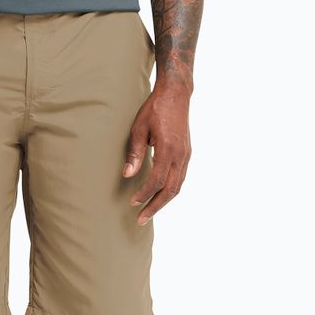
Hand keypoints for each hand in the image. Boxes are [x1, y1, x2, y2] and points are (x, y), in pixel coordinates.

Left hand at [123, 84, 191, 224]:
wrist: (177, 94)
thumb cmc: (155, 109)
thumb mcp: (139, 128)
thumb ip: (134, 153)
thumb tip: (127, 175)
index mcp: (168, 149)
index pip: (157, 180)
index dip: (144, 194)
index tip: (133, 203)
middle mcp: (181, 155)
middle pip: (170, 190)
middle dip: (155, 206)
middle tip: (141, 219)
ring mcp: (186, 155)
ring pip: (177, 186)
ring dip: (163, 202)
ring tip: (148, 212)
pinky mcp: (186, 154)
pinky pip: (180, 178)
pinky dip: (169, 191)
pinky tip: (159, 196)